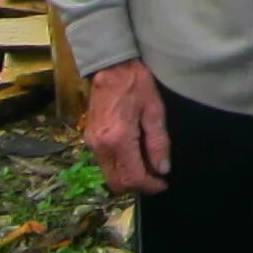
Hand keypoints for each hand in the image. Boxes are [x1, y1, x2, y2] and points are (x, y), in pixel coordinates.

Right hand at [84, 60, 170, 193]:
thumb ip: (158, 142)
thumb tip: (162, 169)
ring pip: (109, 175)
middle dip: (138, 186)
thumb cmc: (136, 83)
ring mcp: (91, 143)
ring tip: (149, 166)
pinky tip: (135, 155)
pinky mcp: (89, 138)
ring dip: (129, 178)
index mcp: (118, 139)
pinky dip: (120, 167)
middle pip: (117, 183)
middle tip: (157, 178)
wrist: (110, 66)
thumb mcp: (155, 110)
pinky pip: (105, 163)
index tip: (163, 184)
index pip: (133, 177)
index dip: (150, 186)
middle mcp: (100, 146)